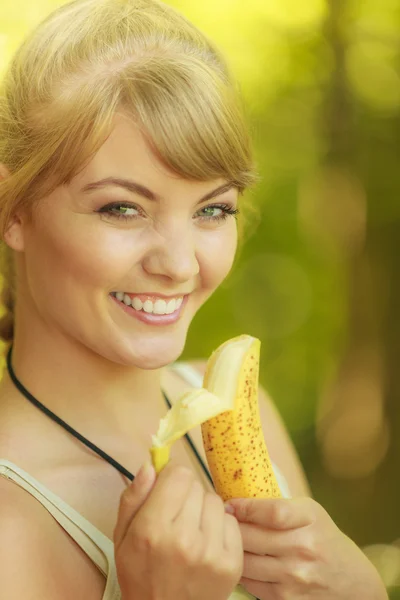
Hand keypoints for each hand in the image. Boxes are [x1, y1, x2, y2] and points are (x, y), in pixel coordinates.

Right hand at [113, 461, 243, 599]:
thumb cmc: (140, 575)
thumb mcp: (122, 537)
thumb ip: (133, 497)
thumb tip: (150, 464)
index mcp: (152, 529)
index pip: (179, 474)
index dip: (171, 479)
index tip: (166, 492)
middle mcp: (184, 539)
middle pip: (197, 485)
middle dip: (186, 495)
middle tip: (177, 517)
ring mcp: (211, 552)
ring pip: (215, 501)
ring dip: (203, 510)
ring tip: (192, 531)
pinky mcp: (232, 563)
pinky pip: (231, 522)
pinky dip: (220, 528)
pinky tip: (206, 544)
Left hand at [226, 496, 387, 599]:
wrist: (352, 583)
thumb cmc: (325, 539)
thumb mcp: (311, 513)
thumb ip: (280, 506)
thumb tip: (237, 502)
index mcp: (309, 520)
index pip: (271, 512)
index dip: (244, 507)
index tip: (228, 505)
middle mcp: (303, 549)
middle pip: (251, 537)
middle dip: (230, 527)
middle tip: (219, 522)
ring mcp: (294, 577)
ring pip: (245, 561)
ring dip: (231, 550)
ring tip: (225, 541)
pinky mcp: (286, 599)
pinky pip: (250, 583)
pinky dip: (241, 571)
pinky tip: (240, 561)